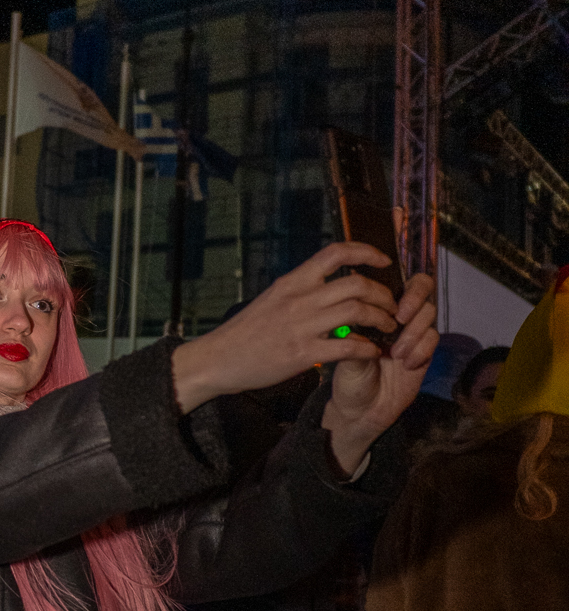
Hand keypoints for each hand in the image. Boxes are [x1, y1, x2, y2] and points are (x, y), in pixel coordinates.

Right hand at [170, 238, 433, 414]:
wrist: (219, 358)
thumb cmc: (246, 331)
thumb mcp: (272, 299)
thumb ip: (301, 290)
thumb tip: (328, 284)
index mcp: (293, 281)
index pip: (336, 253)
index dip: (366, 252)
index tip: (384, 261)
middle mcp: (299, 298)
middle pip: (355, 284)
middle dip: (383, 294)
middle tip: (391, 307)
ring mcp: (301, 325)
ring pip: (356, 311)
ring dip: (380, 319)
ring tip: (387, 328)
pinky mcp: (303, 353)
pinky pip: (346, 346)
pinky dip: (367, 349)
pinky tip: (372, 352)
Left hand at [320, 268, 437, 472]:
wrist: (360, 409)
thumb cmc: (348, 376)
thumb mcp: (343, 350)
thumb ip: (351, 329)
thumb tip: (353, 308)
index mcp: (375, 306)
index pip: (393, 277)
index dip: (393, 274)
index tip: (383, 293)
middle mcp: (397, 314)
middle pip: (422, 286)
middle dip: (414, 296)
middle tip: (400, 315)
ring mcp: (413, 331)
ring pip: (429, 312)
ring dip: (414, 330)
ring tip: (395, 351)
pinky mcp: (425, 351)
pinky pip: (433, 338)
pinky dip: (420, 349)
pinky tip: (406, 363)